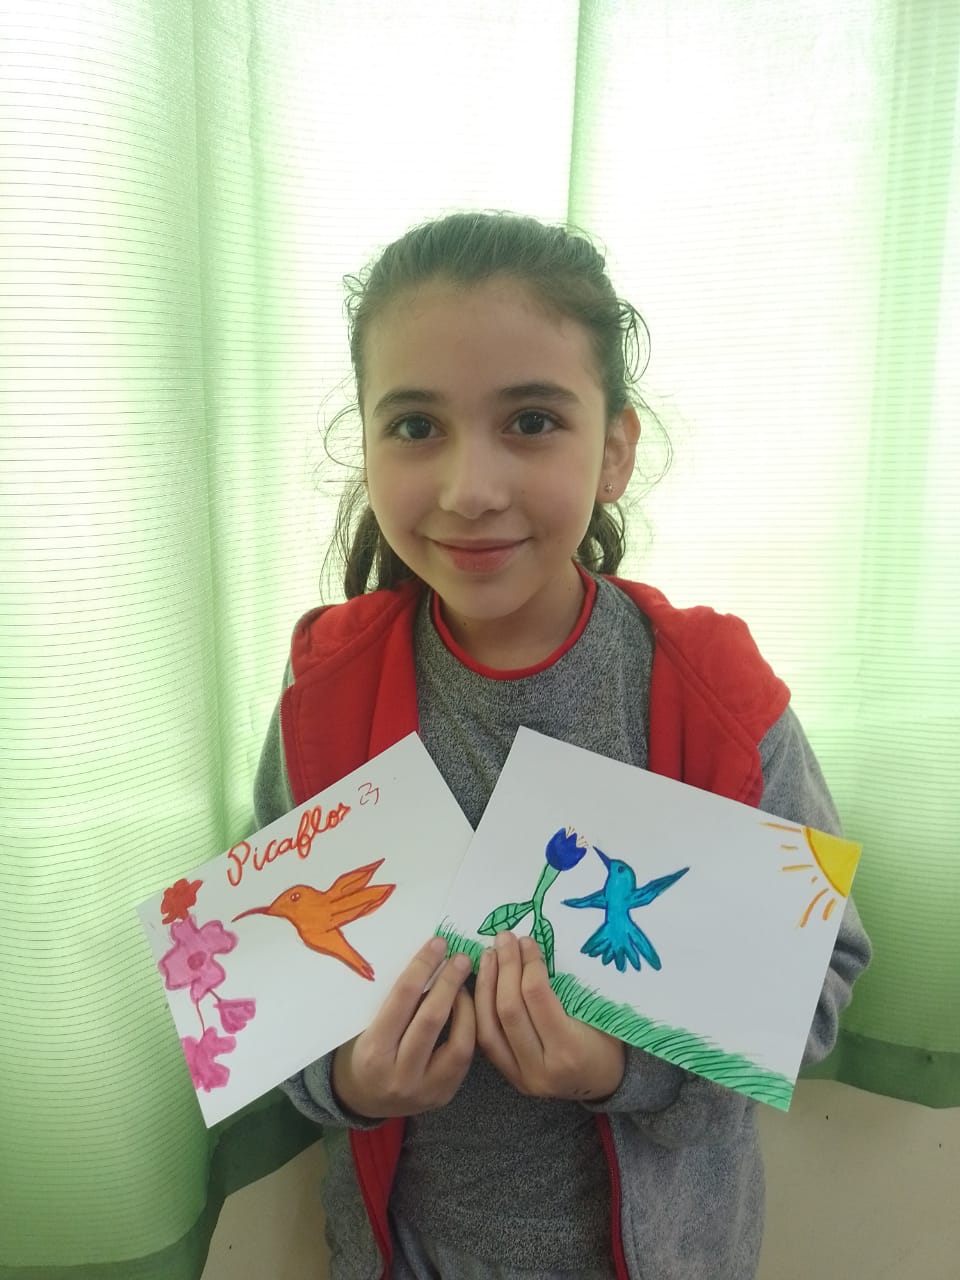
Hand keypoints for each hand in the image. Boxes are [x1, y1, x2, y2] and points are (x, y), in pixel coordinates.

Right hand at [332, 936, 474, 1118]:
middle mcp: (399, 1074)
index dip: (422, 966)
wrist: (363, 1098)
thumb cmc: (364, 1049)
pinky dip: (469, 1030)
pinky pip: (465, 1059)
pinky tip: (469, 1011)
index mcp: (374, 1051)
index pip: (403, 999)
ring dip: (467, 1007)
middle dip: (449, 983)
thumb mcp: (368, 1025)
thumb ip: (397, 1002)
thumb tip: (431, 961)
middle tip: (461, 958)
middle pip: (432, 1020)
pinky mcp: (443, 1096)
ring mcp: (424, 1090)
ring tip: (466, 984)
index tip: (438, 944)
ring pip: (458, 1044)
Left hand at [475, 931, 624, 1101]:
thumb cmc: (607, 1040)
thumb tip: (531, 948)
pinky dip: (481, 1008)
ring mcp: (523, 1077)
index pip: (536, 997)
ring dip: (486, 985)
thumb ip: (566, 987)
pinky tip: (481, 983)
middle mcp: (542, 1069)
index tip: (526, 941)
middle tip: (504, 939)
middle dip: (505, 968)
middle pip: (509, 1010)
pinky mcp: (511, 1077)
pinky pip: (486, 1040)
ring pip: (489, 1026)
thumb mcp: (599, 1012)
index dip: (528, 964)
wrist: (604, 1082)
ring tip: (489, 955)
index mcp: (569, 1049)